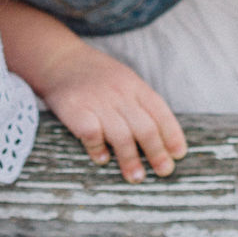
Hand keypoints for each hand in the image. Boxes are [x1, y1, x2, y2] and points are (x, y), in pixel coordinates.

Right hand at [38, 43, 186, 182]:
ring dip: (130, 159)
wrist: (59, 59)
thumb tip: (162, 137)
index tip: (178, 154)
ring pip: (121, 135)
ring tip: (136, 177)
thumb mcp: (124, 79)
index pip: (159, 112)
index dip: (171, 135)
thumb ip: (140, 103)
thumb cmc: (96, 76)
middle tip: (164, 171)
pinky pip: (92, 134)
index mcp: (134, 85)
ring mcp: (97, 101)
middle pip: (144, 127)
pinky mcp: (76, 109)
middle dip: (156, 152)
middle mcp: (119, 93)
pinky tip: (102, 159)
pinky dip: (98, 149)